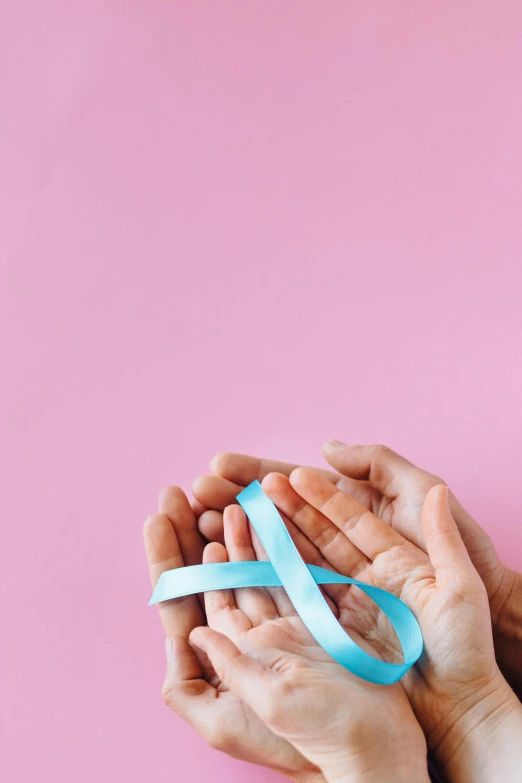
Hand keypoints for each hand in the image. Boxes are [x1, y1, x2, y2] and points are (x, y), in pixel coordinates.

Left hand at [143, 487, 321, 781]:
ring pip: (264, 568)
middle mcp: (259, 635)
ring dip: (249, 534)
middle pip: (227, 575)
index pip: (195, 599)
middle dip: (210, 534)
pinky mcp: (326, 616)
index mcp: (233, 656)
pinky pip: (302, 574)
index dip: (177, 560)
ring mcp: (293, 622)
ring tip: (236, 498)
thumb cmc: (305, 743)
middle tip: (196, 491)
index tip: (162, 518)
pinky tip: (279, 520)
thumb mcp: (236, 721)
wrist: (371, 751)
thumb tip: (189, 632)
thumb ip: (212, 672)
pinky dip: (289, 546)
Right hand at [192, 444, 521, 695]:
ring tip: (208, 520)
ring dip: (249, 537)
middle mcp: (357, 557)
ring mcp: (344, 594)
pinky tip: (230, 563)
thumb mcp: (437, 524)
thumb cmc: (471, 612)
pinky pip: (293, 596)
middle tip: (203, 487)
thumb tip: (331, 447)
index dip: (277, 481)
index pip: (322, 497)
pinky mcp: (333, 627)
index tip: (234, 465)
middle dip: (251, 504)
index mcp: (380, 528)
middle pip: (295, 523)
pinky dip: (262, 579)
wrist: (472, 697)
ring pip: (288, 558)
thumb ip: (390, 476)